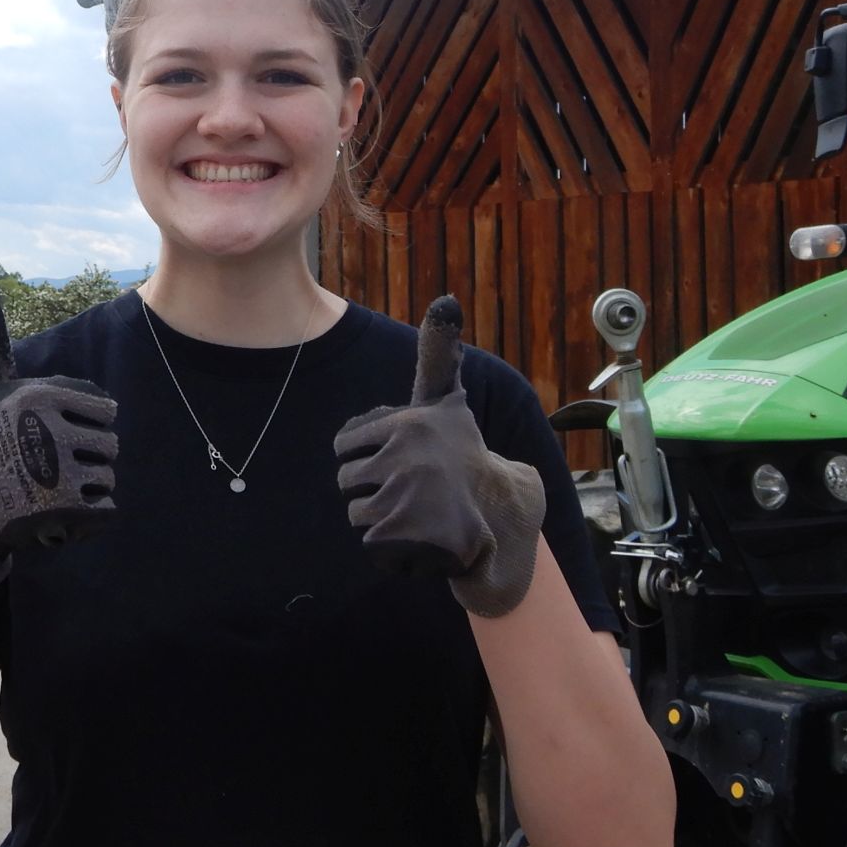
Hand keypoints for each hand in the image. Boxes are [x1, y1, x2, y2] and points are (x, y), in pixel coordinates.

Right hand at [0, 274, 119, 586]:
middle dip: (84, 458)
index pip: (105, 411)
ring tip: (46, 490)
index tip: (43, 434)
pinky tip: (56, 514)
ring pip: (108, 476)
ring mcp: (56, 474)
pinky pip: (108, 509)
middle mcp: (47, 430)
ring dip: (85, 488)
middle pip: (110, 444)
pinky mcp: (63, 513)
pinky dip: (89, 517)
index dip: (80, 425)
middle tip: (44, 468)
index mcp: (39, 396)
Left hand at [333, 294, 544, 618]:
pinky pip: (369, 542)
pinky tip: (421, 537)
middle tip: (414, 491)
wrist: (501, 519)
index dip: (369, 456)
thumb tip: (445, 299)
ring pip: (356, 512)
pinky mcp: (403, 537)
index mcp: (408, 423)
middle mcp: (405, 457)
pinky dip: (391, 546)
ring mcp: (403, 499)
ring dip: (382, 519)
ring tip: (419, 512)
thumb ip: (438, 358)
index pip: (345, 444)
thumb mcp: (447, 405)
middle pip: (346, 480)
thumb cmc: (462, 458)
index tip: (403, 461)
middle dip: (374, 489)